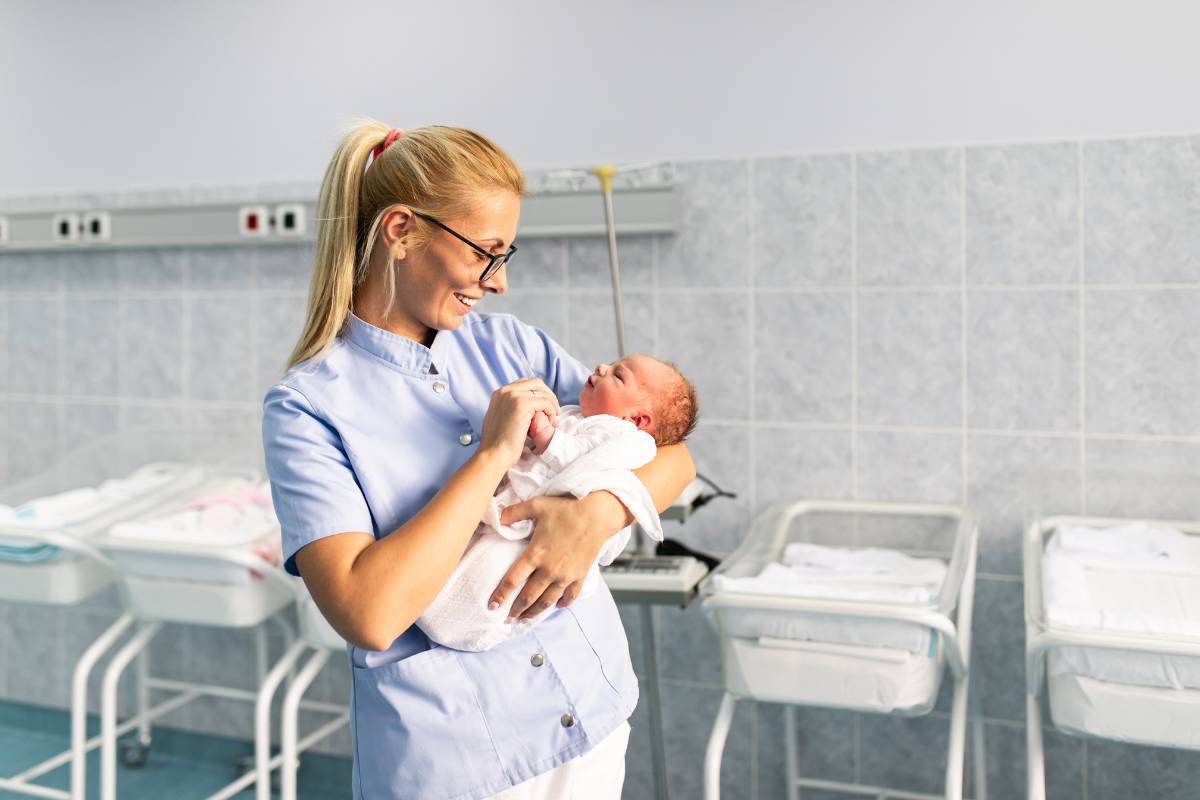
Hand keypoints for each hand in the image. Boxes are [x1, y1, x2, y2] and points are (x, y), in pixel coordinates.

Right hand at [478, 378, 559, 466]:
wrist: (493, 454)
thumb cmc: (499, 444)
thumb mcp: (502, 419)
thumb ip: (511, 408)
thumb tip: (529, 407)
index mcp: (500, 393)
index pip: (526, 383)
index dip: (539, 393)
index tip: (545, 407)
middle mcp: (505, 390)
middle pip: (536, 382)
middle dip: (548, 395)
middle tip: (553, 411)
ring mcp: (512, 396)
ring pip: (542, 391)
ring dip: (551, 404)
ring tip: (551, 419)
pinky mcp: (521, 404)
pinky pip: (545, 402)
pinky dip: (551, 411)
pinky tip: (549, 422)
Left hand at [488, 495, 613, 620]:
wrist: (598, 514)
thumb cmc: (567, 508)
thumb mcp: (537, 505)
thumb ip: (515, 512)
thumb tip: (498, 516)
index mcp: (535, 554)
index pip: (512, 580)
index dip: (500, 595)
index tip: (492, 605)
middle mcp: (549, 570)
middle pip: (528, 597)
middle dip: (516, 610)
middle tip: (507, 618)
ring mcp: (566, 575)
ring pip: (547, 601)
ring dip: (535, 612)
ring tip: (526, 618)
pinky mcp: (580, 575)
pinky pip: (570, 596)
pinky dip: (562, 603)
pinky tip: (557, 606)